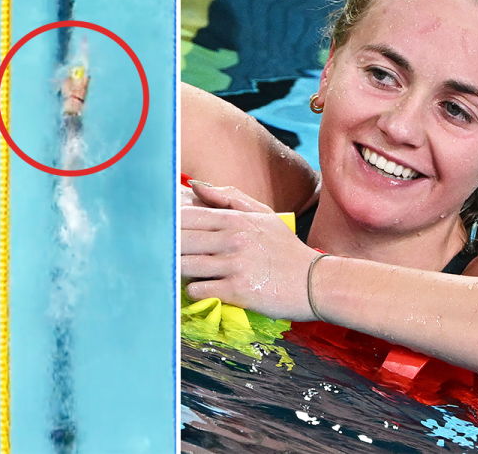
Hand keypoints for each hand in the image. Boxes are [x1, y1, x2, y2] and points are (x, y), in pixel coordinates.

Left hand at [181, 182, 320, 320]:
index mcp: (235, 220)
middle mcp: (233, 240)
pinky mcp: (236, 291)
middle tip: (168, 256)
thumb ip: (228, 198)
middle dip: (169, 249)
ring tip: (187, 273)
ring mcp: (234, 265)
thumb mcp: (263, 215)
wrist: (315, 282)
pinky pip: (198, 290)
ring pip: (184, 266)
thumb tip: (194, 185)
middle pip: (179, 241)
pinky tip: (204, 288)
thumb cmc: (286, 249)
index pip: (184, 216)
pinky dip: (195, 290)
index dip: (167, 225)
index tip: (163, 233)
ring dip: (180, 271)